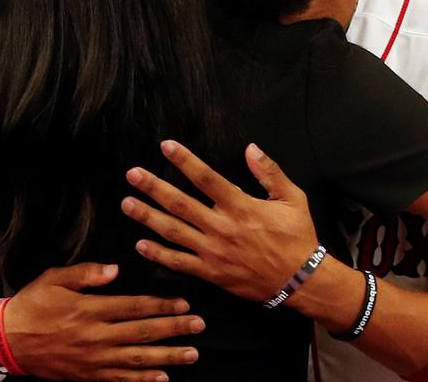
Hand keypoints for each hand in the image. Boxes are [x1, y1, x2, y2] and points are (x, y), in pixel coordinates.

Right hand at [3, 262, 203, 380]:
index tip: (184, 304)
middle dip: (174, 330)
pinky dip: (142, 379)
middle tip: (199, 327)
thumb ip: (87, 272)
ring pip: (137, 359)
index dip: (162, 306)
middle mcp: (96, 336)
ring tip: (191, 355)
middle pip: (143, 333)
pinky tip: (162, 378)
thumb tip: (116, 269)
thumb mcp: (55, 278)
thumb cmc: (32, 304)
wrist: (6, 340)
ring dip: (167, 357)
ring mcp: (93, 359)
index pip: (135, 307)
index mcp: (90, 309)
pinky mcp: (87, 375)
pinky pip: (120, 378)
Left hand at [122, 141, 318, 303]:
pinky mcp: (211, 273)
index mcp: (241, 206)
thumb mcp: (292, 198)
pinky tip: (141, 244)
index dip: (184, 161)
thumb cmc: (297, 236)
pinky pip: (179, 263)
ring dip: (148, 217)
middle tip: (132, 174)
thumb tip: (250, 148)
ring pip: (174, 232)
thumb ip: (269, 172)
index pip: (206, 178)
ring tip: (127, 203)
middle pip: (180, 204)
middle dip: (154, 187)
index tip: (165, 147)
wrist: (300, 280)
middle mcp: (222, 228)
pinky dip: (158, 254)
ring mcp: (214, 252)